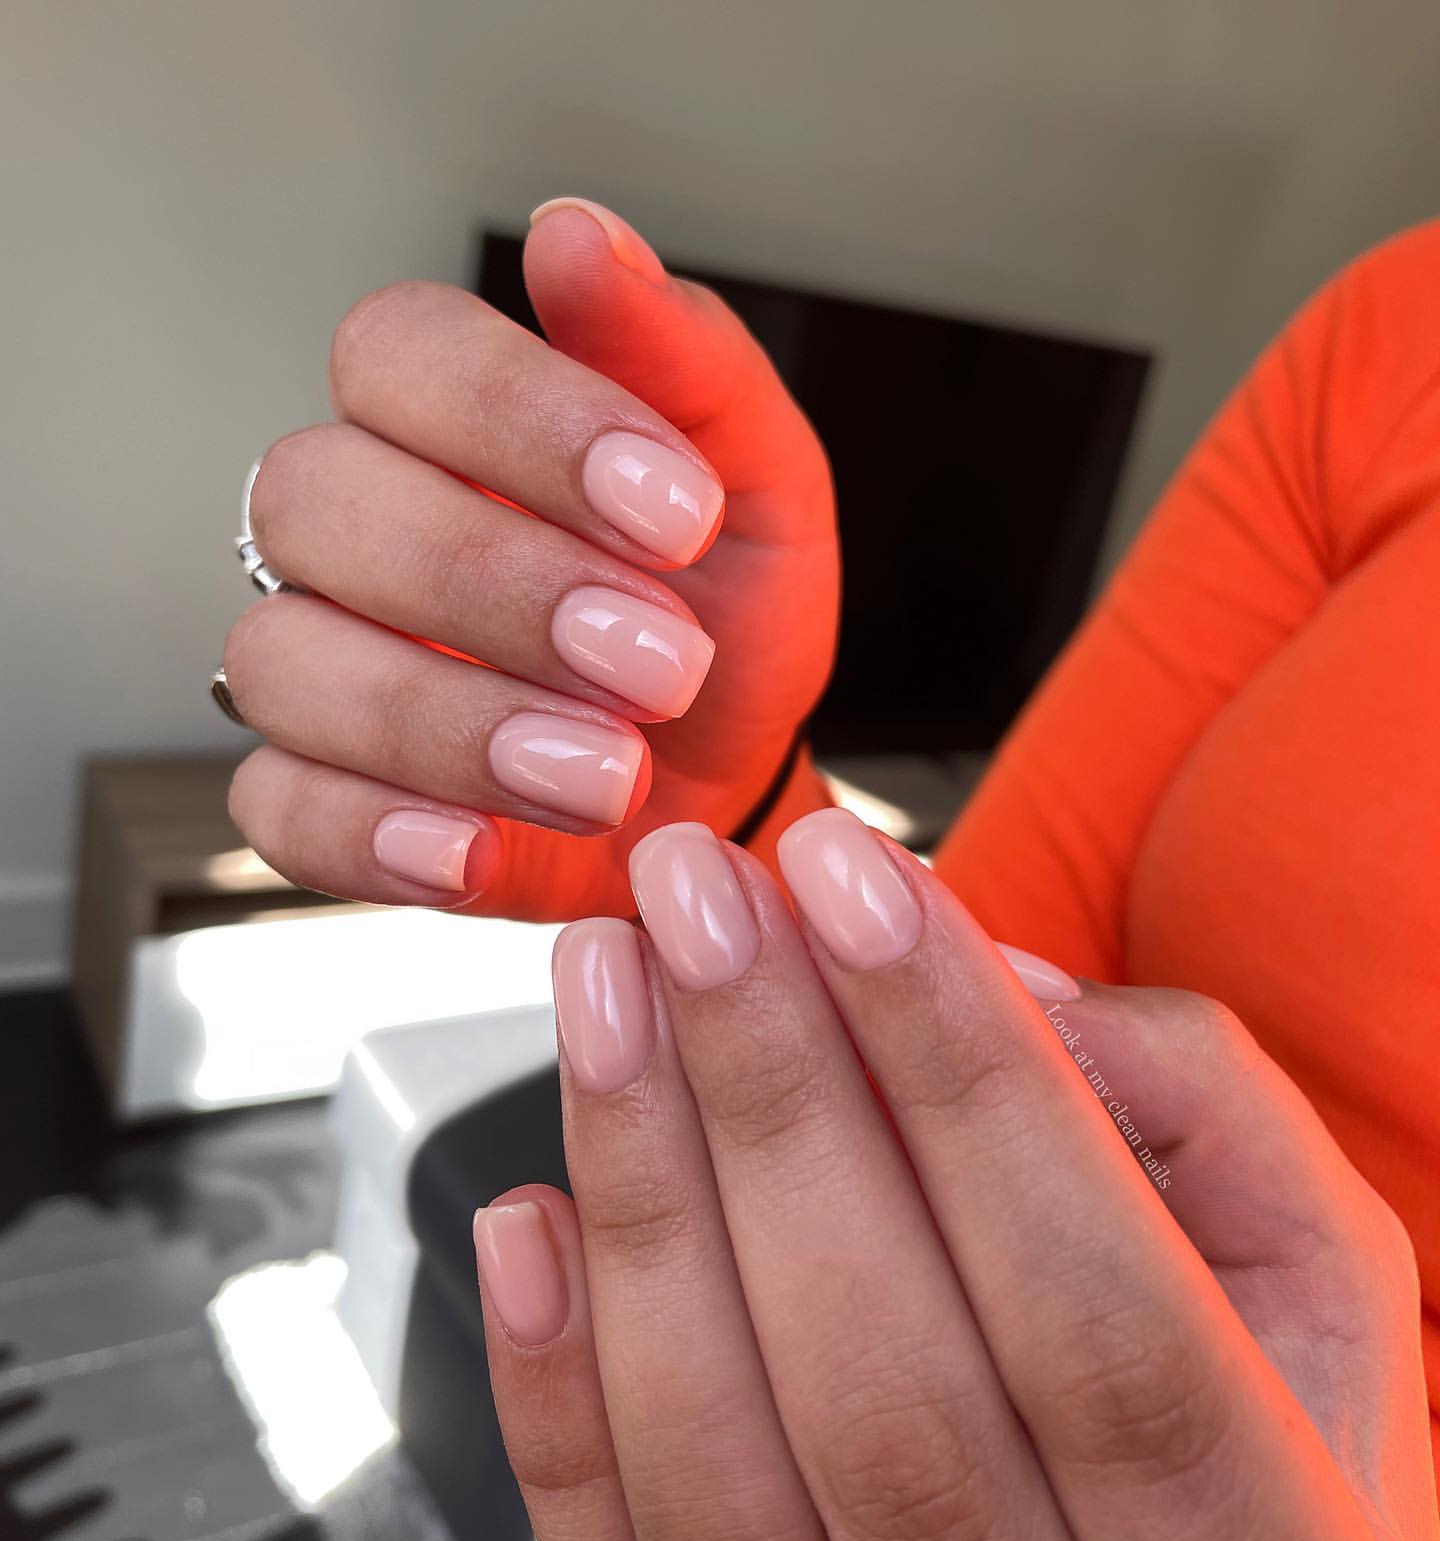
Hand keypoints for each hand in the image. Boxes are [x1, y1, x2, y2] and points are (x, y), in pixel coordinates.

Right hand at [223, 199, 836, 919]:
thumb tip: (579, 236)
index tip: (680, 510)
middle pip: (320, 499)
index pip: (397, 350)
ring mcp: (320, 662)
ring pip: (289, 659)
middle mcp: (358, 526)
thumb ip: (683, 361)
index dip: (519, 419)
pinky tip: (476, 849)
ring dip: (449, 720)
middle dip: (496, 583)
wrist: (731, 773)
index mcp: (446, 420)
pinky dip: (370, 834)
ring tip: (607, 771)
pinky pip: (277, 808)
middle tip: (658, 659)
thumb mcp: (758, 483)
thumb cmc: (726, 614)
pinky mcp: (320, 794)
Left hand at [475, 811, 1437, 1540]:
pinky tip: (536, 1216)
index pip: (1107, 1316)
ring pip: (728, 1471)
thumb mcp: (1319, 1286)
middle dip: (776, 1091)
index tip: (850, 874)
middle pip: (890, 1383)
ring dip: (649, 1190)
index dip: (965, 1074)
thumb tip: (1017, 996)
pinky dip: (561, 1395)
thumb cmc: (1257, 1436)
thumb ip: (1208, 1123)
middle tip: (695, 891)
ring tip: (607, 979)